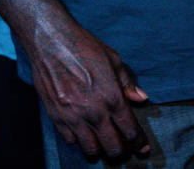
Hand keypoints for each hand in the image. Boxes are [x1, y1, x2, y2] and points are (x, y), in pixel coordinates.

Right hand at [28, 20, 149, 161]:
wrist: (51, 42)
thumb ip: (127, 83)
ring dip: (99, 149)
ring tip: (103, 144)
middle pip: (112, 147)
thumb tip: (141, 98)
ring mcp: (73, 117)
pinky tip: (83, 133)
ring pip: (90, 149)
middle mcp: (94, 112)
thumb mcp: (113, 60)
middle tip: (124, 151)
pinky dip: (78, 140)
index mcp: (112, 98)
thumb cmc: (85, 47)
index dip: (139, 142)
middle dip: (121, 152)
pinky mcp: (56, 117)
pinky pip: (70, 140)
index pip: (130, 130)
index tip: (143, 148)